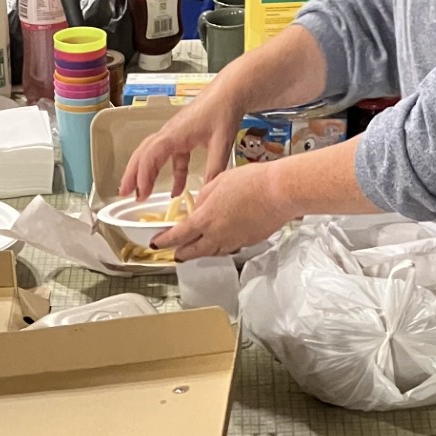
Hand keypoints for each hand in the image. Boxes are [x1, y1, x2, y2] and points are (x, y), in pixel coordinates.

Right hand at [120, 84, 243, 201]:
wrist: (228, 92)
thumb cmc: (223, 110)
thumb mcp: (222, 142)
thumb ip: (215, 168)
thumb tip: (208, 192)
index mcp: (174, 134)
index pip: (151, 156)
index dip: (143, 176)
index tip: (142, 193)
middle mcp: (168, 134)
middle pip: (142, 155)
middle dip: (132, 175)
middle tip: (125, 194)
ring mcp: (173, 135)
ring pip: (151, 155)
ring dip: (143, 174)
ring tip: (139, 193)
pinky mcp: (181, 137)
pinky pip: (169, 157)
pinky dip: (169, 174)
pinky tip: (176, 191)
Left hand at [152, 163, 288, 260]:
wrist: (279, 192)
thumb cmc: (251, 182)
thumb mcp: (218, 183)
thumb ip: (203, 198)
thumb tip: (199, 208)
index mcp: (205, 220)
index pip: (177, 236)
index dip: (164, 242)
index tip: (156, 244)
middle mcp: (217, 236)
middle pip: (192, 252)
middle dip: (181, 253)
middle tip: (175, 253)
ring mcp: (234, 242)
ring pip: (211, 253)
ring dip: (200, 252)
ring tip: (196, 249)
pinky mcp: (248, 243)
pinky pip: (229, 248)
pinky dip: (220, 247)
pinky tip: (221, 241)